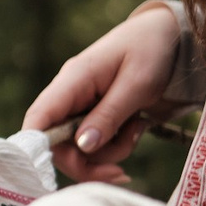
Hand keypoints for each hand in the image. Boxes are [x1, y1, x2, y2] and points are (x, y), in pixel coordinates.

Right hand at [21, 3, 182, 185]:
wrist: (167, 35)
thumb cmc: (151, 50)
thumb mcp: (137, 84)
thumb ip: (109, 115)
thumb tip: (82, 147)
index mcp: (73, 80)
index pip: (38, 119)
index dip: (38, 148)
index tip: (68, 168)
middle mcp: (69, 96)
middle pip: (57, 145)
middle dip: (89, 162)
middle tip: (122, 170)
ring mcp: (80, 107)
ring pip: (79, 149)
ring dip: (110, 153)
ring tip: (137, 131)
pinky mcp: (93, 116)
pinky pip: (94, 143)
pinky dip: (115, 147)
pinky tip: (136, 128)